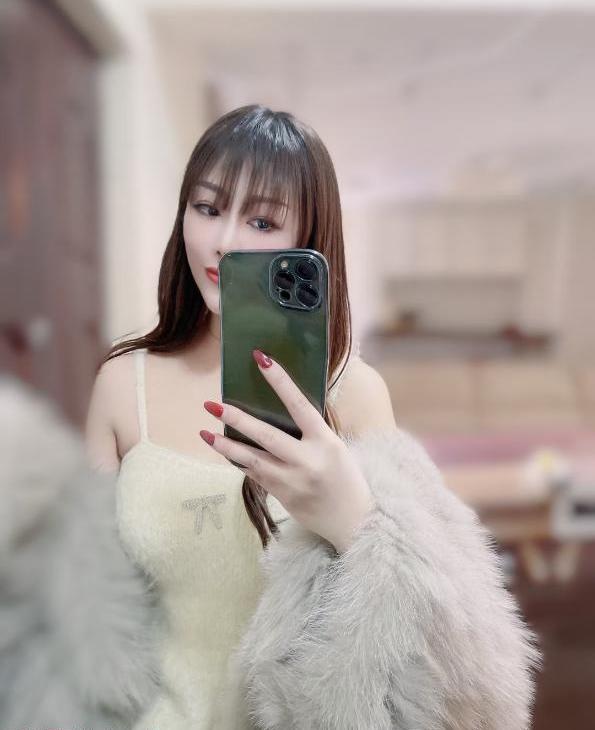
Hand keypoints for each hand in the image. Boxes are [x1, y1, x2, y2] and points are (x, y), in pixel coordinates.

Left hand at [200, 349, 374, 553]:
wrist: (354, 520)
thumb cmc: (345, 477)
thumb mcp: (335, 447)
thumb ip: (311, 431)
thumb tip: (280, 407)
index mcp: (326, 442)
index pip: (300, 405)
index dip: (281, 381)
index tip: (262, 359)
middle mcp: (307, 460)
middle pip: (267, 435)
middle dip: (238, 419)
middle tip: (214, 404)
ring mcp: (293, 481)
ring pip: (253, 459)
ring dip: (226, 446)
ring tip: (204, 433)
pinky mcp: (282, 496)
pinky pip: (255, 474)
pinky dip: (239, 461)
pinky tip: (223, 450)